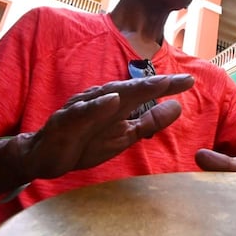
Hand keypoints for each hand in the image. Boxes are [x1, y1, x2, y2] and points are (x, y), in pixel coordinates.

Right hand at [20, 74, 194, 180]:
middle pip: (133, 89)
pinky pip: (83, 113)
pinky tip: (112, 100)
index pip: (146, 92)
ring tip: (157, 84)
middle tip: (180, 79)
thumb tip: (178, 107)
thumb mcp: (124, 134)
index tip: (191, 80)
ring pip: (110, 95)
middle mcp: (103, 100)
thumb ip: (149, 121)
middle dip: (157, 83)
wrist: (45, 156)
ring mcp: (84, 108)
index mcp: (117, 103)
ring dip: (134, 89)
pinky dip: (97, 106)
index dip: (167, 86)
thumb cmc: (85, 141)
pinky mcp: (66, 121)